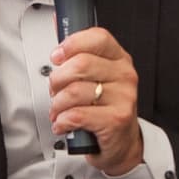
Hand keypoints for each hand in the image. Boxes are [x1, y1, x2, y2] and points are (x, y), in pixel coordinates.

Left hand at [46, 25, 143, 177]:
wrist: (122, 142)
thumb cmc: (104, 108)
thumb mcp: (96, 79)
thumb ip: (78, 58)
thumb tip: (57, 36)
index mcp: (119, 59)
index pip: (98, 38)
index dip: (72, 44)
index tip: (57, 56)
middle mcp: (124, 75)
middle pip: (81, 64)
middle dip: (57, 80)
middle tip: (55, 91)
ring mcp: (123, 97)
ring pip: (74, 91)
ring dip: (57, 104)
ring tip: (59, 111)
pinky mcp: (116, 120)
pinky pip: (77, 115)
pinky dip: (62, 121)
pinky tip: (63, 123)